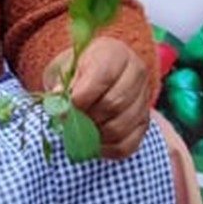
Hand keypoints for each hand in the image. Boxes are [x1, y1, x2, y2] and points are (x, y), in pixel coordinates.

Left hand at [45, 37, 150, 159]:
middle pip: (114, 104)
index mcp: (116, 54)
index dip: (82, 96)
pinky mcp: (144, 123)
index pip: (103, 77)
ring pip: (120, 127)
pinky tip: (93, 142)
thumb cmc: (78, 69)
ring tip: (80, 129)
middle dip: (87, 116)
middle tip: (71, 119)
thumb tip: (58, 101)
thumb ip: (64, 83)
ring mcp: (144, 100)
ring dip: (95, 134)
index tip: (67, 105)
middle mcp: (136, 74)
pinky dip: (107, 149)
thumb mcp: (67, 67)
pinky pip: (128, 145)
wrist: (96, 73)